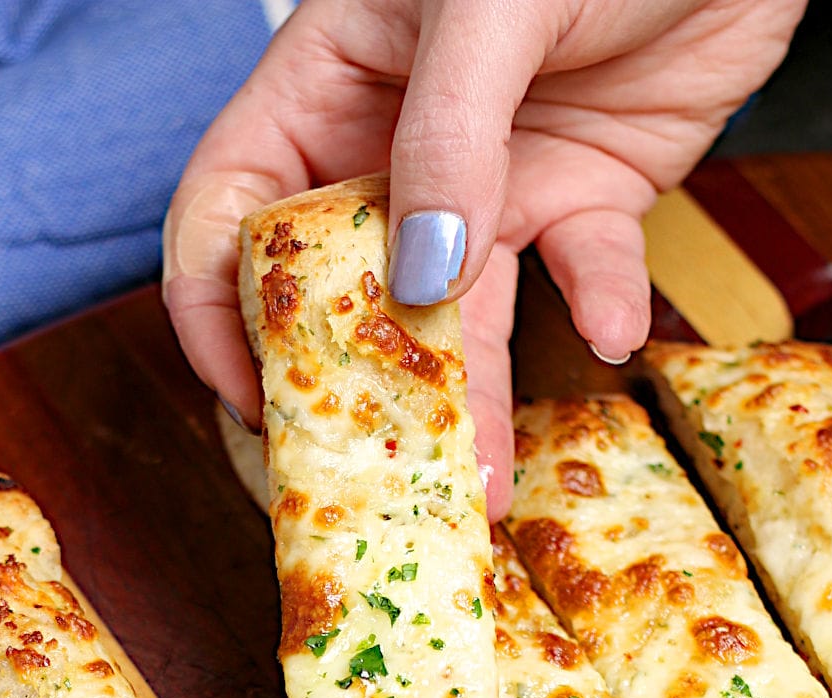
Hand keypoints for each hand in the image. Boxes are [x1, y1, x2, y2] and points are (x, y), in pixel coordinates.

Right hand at [163, 0, 805, 517]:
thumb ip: (448, 136)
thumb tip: (422, 278)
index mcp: (330, 80)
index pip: (235, 210)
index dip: (222, 311)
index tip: (254, 402)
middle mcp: (400, 142)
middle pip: (345, 293)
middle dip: (357, 389)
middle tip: (374, 476)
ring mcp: (492, 177)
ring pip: (463, 316)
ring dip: (476, 399)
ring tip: (486, 482)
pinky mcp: (584, 192)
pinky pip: (581, 270)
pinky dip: (597, 303)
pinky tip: (609, 329)